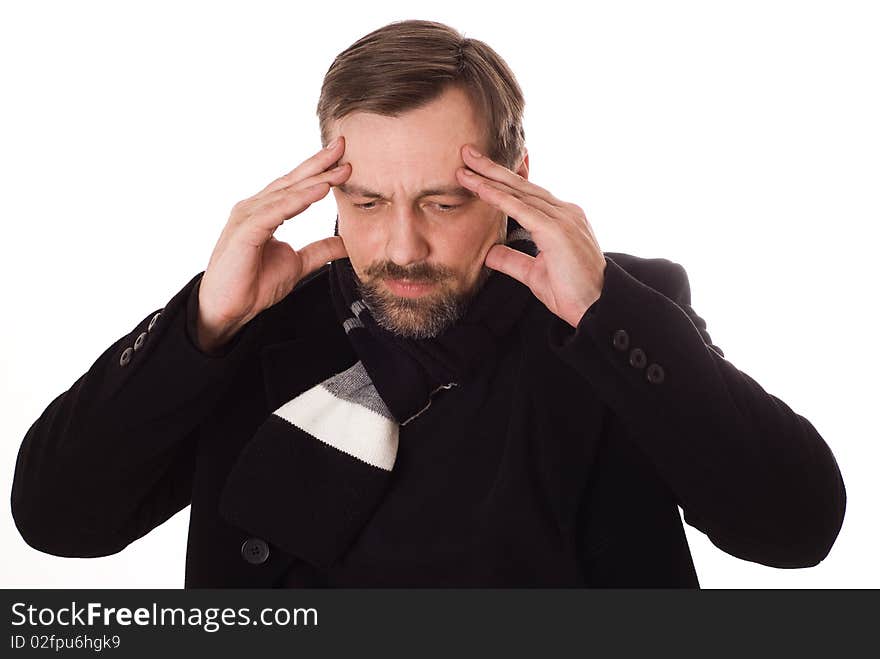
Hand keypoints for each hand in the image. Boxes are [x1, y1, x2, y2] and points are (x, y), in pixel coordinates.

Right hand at [197, 137, 351, 347]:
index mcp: (266, 212)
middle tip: (343, 144)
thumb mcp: (298, 263)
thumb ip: (320, 250)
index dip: (320, 170)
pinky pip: (276, 212)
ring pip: (287, 193)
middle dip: (319, 162)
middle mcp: (255, 208)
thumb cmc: (253, 284)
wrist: (228, 309)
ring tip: (340, 168)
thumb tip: (346, 243)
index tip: (345, 159)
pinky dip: (299, 200)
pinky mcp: (245, 232)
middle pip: (292, 181)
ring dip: (315, 179)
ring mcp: (248, 217)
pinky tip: (320, 191)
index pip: (297, 186)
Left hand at [456, 144, 605, 328]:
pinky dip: (499, 197)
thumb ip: (513, 260)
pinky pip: (521, 209)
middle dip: (492, 169)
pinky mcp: (557, 230)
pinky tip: (480, 188)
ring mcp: (563, 218)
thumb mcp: (534, 274)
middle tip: (467, 152)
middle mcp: (565, 212)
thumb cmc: (572, 293)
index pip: (528, 194)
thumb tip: (490, 254)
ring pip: (519, 193)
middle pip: (522, 185)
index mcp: (562, 219)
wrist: (596, 308)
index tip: (479, 168)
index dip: (502, 180)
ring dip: (489, 178)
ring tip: (465, 166)